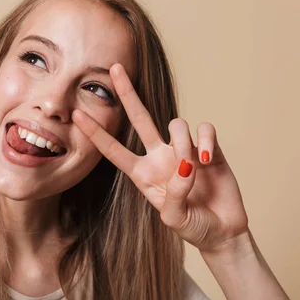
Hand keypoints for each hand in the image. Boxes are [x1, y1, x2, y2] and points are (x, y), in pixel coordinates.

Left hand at [72, 64, 248, 252]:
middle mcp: (159, 156)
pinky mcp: (207, 147)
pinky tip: (207, 159)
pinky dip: (205, 141)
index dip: (96, 133)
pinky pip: (204, 129)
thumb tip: (184, 165)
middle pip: (140, 118)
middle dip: (127, 93)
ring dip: (183, 142)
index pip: (113, 150)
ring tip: (193, 167)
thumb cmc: (193, 226)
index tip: (77, 114)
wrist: (222, 231)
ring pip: (175, 123)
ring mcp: (183, 149)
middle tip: (114, 68)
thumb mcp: (175, 218)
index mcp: (142, 174)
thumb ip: (174, 195)